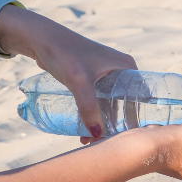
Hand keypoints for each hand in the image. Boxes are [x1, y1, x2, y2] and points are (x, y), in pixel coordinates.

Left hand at [0, 6, 136, 143]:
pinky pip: (97, 101)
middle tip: (104, 143)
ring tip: (90, 139)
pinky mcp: (92, 79)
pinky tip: (85, 128)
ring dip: (101, 121)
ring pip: (109, 104)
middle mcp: (120, 70)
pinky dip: (93, 114)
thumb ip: (88, 107)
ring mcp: (106, 75)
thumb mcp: (79, 81)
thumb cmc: (64, 53)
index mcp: (127, 67)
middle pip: (124, 104)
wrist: (41, 39)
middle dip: (115, 124)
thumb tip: (96, 135)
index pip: (140, 97)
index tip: (126, 137)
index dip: (135, 118)